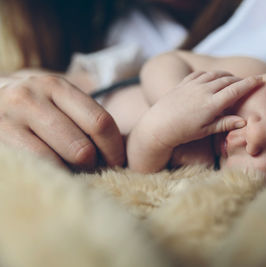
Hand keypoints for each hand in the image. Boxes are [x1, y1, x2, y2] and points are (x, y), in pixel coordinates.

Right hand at [0, 72, 124, 170]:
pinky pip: (38, 165)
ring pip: (60, 159)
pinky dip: (53, 174)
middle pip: (82, 147)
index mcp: (56, 86)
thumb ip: (82, 112)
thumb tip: (123, 140)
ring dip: (74, 173)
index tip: (118, 163)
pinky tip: (55, 173)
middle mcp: (32, 96)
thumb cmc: (29, 108)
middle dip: (93, 165)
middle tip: (93, 170)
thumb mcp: (54, 98)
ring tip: (75, 172)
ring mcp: (11, 116)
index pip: (100, 122)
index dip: (114, 148)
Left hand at [145, 70, 262, 148]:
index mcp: (212, 103)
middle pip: (227, 80)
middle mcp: (204, 90)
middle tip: (248, 82)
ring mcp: (193, 85)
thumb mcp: (206, 130)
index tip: (260, 79)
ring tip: (233, 79)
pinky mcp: (184, 83)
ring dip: (226, 75)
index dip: (250, 83)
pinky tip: (213, 77)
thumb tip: (244, 122)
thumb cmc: (183, 131)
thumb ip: (225, 123)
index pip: (236, 89)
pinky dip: (211, 74)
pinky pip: (201, 74)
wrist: (158, 125)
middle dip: (240, 79)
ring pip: (215, 74)